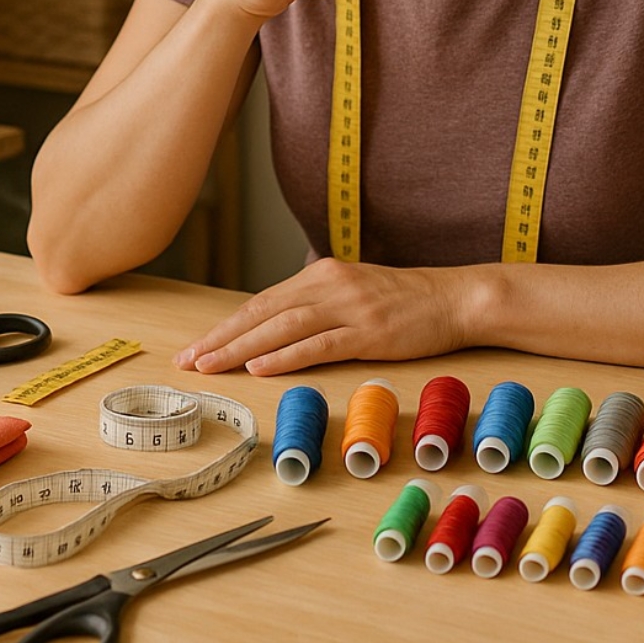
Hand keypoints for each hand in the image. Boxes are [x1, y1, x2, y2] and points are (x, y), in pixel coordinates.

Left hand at [174, 259, 473, 375]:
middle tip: (188, 360)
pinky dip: (286, 356)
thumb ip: (317, 304)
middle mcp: (329, 286)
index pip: (261, 302)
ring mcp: (349, 308)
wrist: (455, 298)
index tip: (196, 346)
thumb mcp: (353, 293)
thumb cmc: (405, 301)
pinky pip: (319, 345)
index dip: (225, 326)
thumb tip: (278, 326)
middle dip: (221, 338)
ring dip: (241, 348)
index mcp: (321, 275)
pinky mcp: (369, 332)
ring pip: (282, 327)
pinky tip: (260, 367)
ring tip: (211, 365)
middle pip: (263, 313)